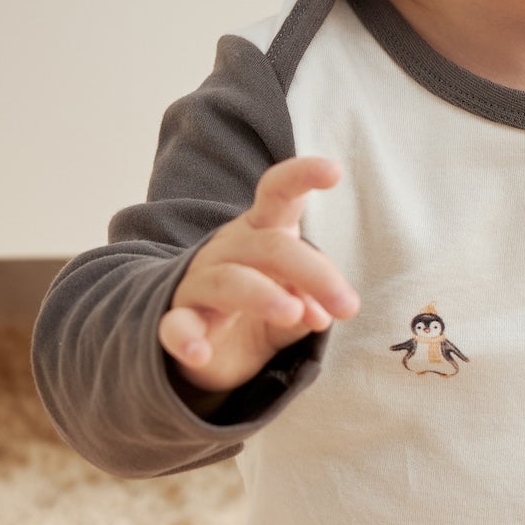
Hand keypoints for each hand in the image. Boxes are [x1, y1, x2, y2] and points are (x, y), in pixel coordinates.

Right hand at [157, 155, 358, 394]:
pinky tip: (199, 353)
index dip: (301, 176)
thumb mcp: (290, 298)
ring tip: (294, 315)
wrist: (197, 337)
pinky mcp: (176, 320)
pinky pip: (176, 325)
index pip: (277, 193)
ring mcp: (198, 283)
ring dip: (264, 295)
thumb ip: (308, 302)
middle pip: (270, 246)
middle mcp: (227, 249)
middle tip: (348, 306)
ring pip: (230, 281)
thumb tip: (321, 315)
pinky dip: (186, 339)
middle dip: (313, 272)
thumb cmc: (257, 303)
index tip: (334, 171)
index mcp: (260, 231)